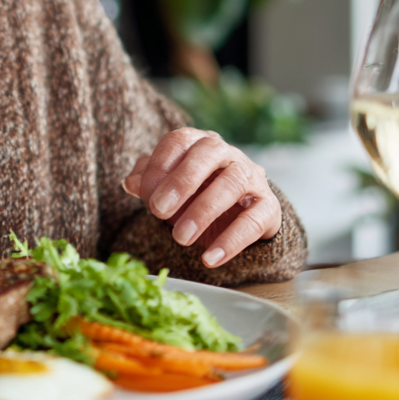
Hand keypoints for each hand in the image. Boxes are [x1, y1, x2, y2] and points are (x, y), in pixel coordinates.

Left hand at [122, 128, 280, 268]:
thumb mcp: (168, 189)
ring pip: (232, 184)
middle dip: (181, 182)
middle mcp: (228, 154)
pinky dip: (231, 241)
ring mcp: (251, 178)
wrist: (239, 218)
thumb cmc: (195, 196)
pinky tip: (209, 259)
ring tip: (180, 238)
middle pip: (207, 155)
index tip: (144, 192)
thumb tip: (130, 182)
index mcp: (199, 143)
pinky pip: (254, 221)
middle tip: (159, 211)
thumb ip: (148, 182)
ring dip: (203, 211)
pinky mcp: (268, 207)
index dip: (160, 164)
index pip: (180, 140)